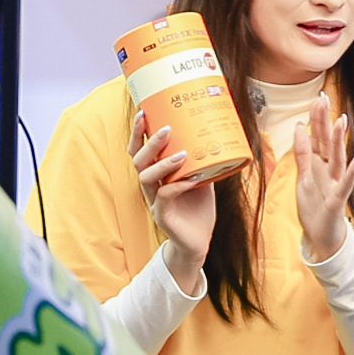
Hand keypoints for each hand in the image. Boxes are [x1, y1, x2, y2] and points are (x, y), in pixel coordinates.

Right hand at [130, 121, 217, 282]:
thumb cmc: (197, 209)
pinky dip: (179, 185)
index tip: (143, 112)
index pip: (138, 149)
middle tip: (166, 129)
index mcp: (155, 174)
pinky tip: (192, 179)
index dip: (137, 132)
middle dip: (149, 142)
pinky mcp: (162, 215)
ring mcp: (154, 200)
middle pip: (138, 159)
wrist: (199, 241)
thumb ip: (201, 162)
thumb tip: (216, 136)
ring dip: (163, 163)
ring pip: (146, 177)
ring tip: (181, 154)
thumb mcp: (201, 178)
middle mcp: (150, 185)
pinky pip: (165, 196)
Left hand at [293, 106, 353, 261]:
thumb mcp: (304, 177)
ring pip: (337, 158)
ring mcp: (335, 184)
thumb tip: (300, 127)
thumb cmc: (315, 206)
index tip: (317, 96)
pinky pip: (346, 183)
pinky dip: (353, 170)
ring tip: (342, 120)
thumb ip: (303, 153)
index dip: (316, 118)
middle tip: (324, 98)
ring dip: (339, 140)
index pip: (318, 137)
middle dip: (325, 121)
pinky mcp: (338, 199)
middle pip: (326, 142)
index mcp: (320, 165)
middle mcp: (329, 171)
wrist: (324, 236)